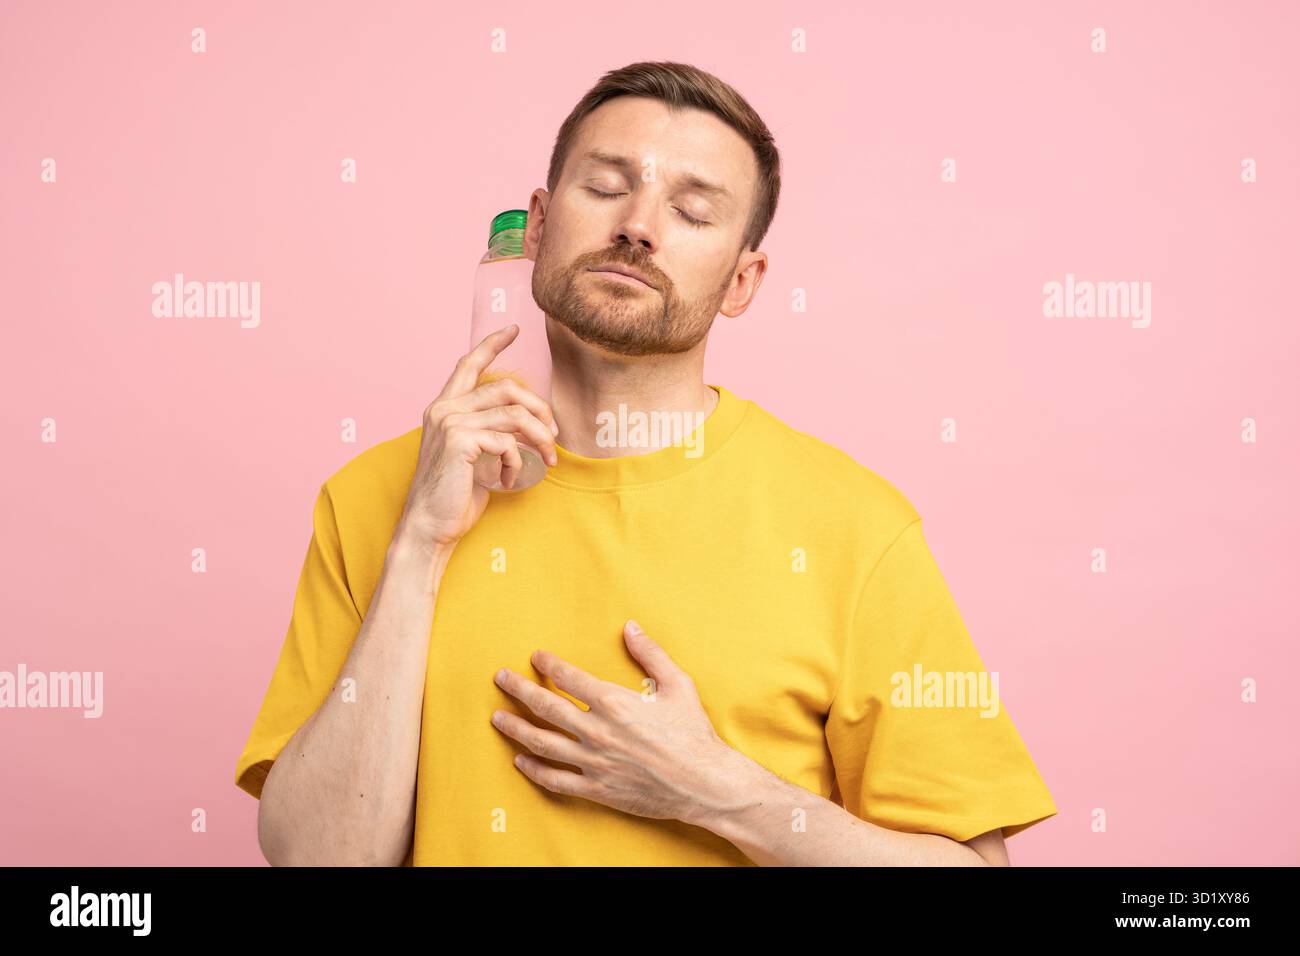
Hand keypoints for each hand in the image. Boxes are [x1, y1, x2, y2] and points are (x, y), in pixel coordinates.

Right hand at [397, 325, 558, 549]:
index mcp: (444, 407)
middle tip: (554, 435)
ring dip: (540, 438)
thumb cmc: (453, 495)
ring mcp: (450, 423)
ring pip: (515, 414)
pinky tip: (509, 479)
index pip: (468, 365)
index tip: (513, 329)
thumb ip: (491, 431)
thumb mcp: (474, 455)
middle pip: (508, 388)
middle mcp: (444, 409)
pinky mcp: (461, 441)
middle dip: (540, 409)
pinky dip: (517, 462)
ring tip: (546, 460)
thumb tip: (529, 422)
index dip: (492, 344)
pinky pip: (508, 442)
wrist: (429, 526)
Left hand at [490, 620, 746, 826]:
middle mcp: (597, 731)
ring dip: (515, 728)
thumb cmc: (693, 733)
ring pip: (541, 743)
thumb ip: (650, 654)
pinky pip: (555, 779)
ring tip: (498, 718)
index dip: (549, 664)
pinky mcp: (596, 788)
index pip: (568, 678)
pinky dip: (534, 769)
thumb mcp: (678, 684)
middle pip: (544, 706)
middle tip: (501, 679)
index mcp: (614, 702)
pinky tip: (521, 760)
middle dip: (518, 689)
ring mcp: (593, 762)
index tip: (537, 657)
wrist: (704, 784)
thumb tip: (630, 627)